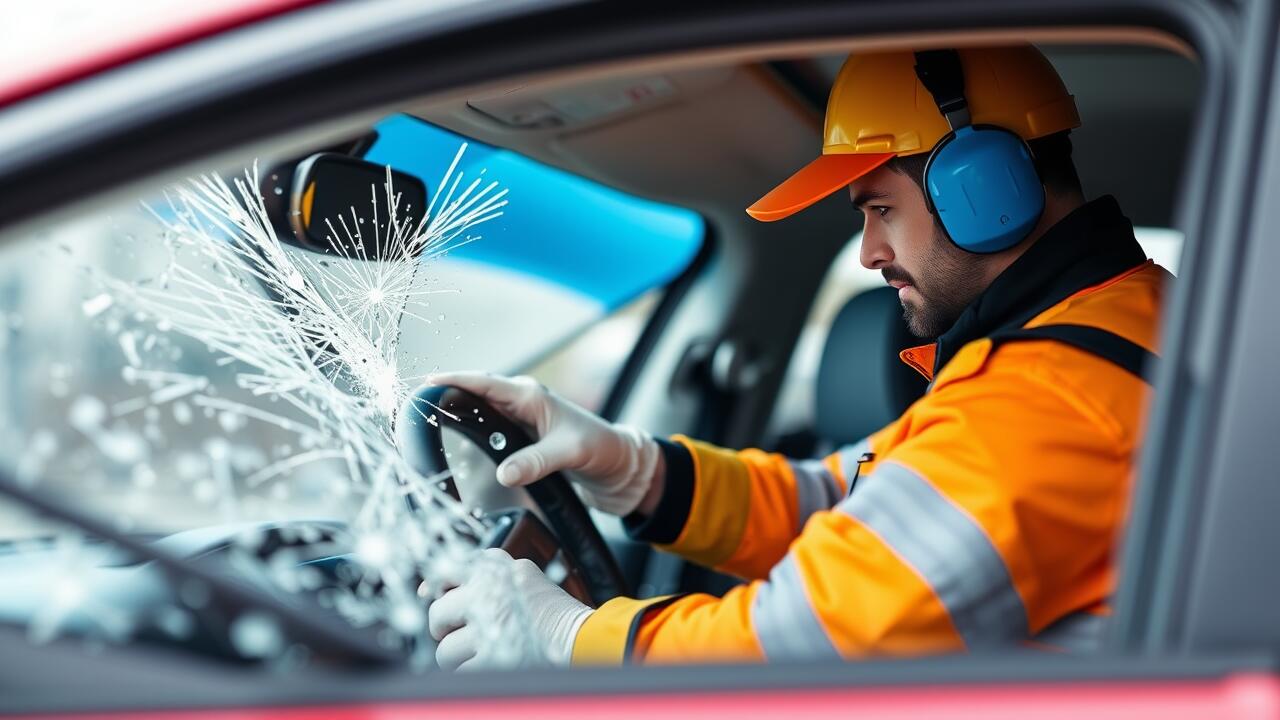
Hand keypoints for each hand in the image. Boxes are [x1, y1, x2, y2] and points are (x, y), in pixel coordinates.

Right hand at [425, 372, 662, 516]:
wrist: (620, 466)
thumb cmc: (601, 450)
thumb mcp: (570, 452)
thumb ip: (536, 462)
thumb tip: (504, 472)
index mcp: (532, 396)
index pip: (485, 382)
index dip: (455, 379)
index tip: (426, 381)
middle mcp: (524, 403)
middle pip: (477, 392)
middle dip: (447, 394)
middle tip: (417, 403)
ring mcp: (523, 420)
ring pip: (482, 411)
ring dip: (458, 412)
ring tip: (428, 417)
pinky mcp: (524, 438)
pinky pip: (491, 430)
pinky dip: (472, 431)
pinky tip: (456, 439)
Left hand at [428, 547, 591, 670]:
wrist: (582, 638)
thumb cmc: (552, 612)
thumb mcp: (520, 576)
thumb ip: (480, 574)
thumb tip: (426, 589)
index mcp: (495, 568)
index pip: (445, 570)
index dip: (436, 588)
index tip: (435, 597)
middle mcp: (488, 592)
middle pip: (438, 612)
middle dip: (444, 629)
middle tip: (462, 634)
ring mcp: (489, 627)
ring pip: (445, 649)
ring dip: (459, 657)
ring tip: (483, 653)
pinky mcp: (493, 659)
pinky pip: (460, 672)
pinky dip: (471, 674)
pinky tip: (490, 665)